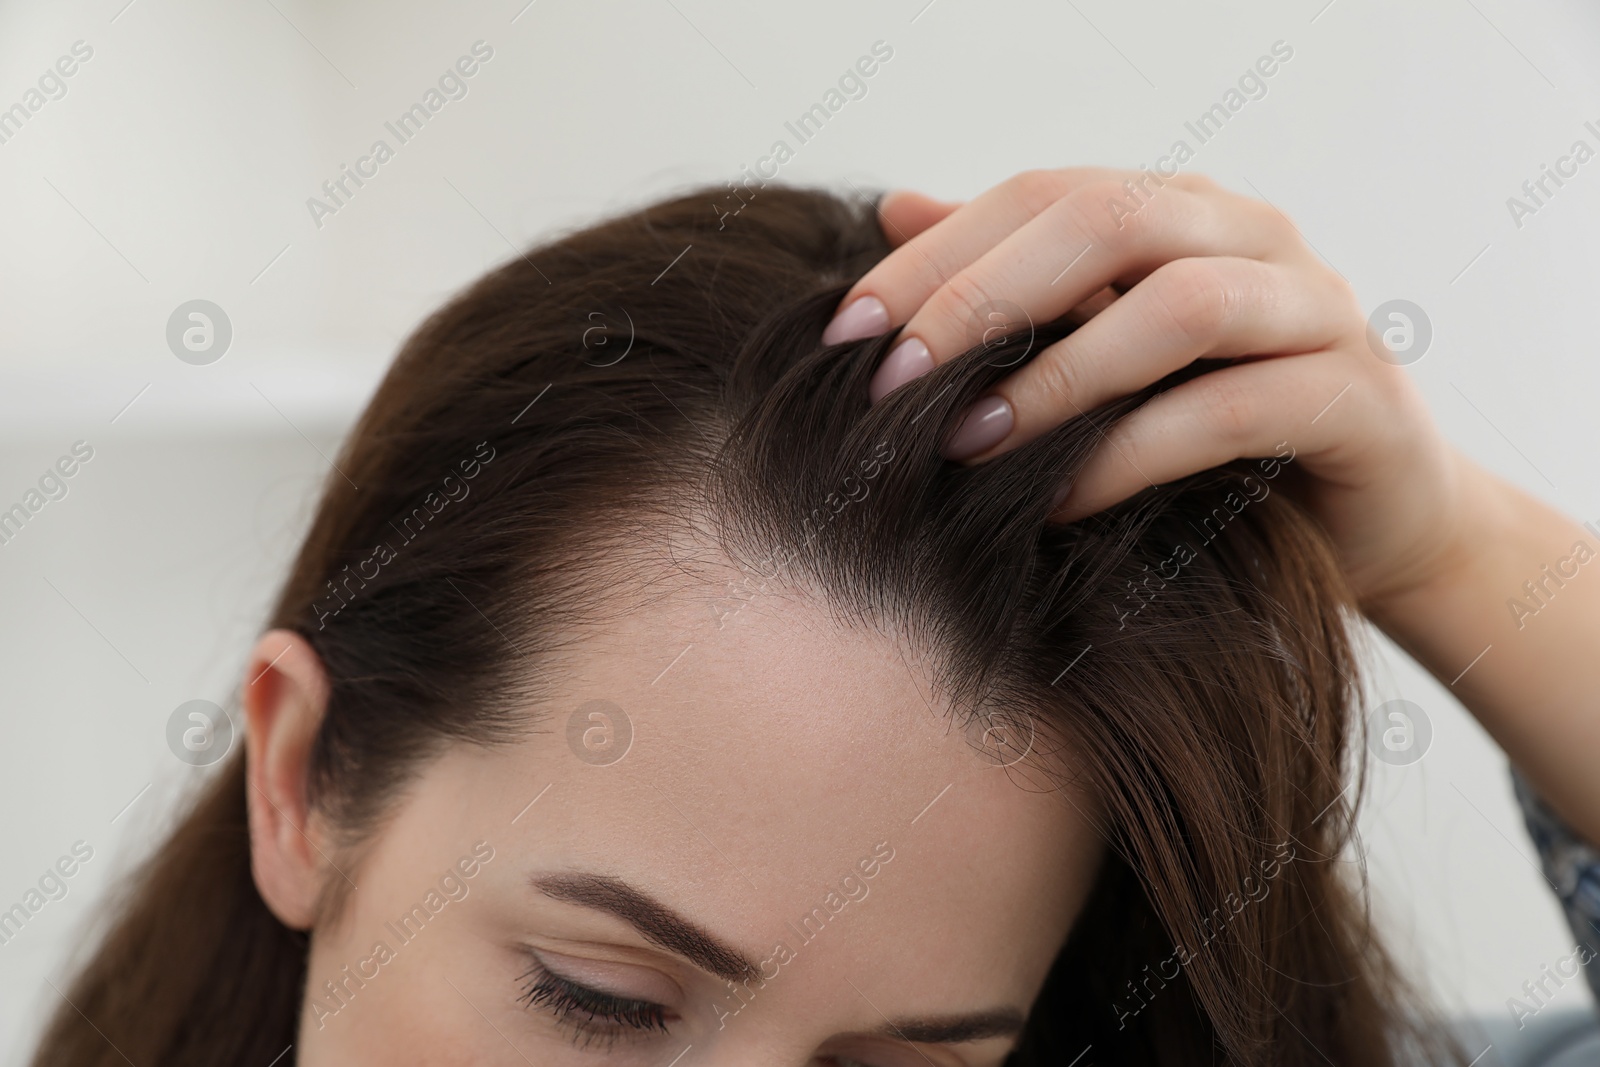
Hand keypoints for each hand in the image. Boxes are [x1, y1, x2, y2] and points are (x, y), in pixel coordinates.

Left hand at [823, 168, 1480, 610]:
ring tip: (966, 444)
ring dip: (1057, 378)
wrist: (1370, 519)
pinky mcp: (1358, 401)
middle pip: (1109, 221)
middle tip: (893, 385)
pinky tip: (1058, 502)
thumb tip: (893, 209)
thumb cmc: (1216, 431)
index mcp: (1184, 210)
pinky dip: (1132, 455)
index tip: (844, 336)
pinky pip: (1234, 410)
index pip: (1044, 195)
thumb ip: (1016, 282)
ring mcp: (1317, 310)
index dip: (935, 256)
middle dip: (984, 298)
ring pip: (1180, 307)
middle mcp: (1254, 236)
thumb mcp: (1103, 350)